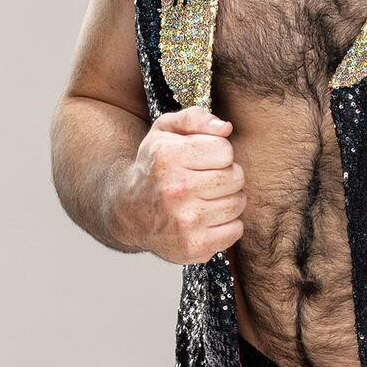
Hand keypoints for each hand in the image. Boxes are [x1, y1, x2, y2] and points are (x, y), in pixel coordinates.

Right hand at [110, 105, 245, 264]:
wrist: (129, 212)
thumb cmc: (154, 166)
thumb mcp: (165, 131)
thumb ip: (195, 118)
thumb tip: (225, 128)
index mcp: (168, 157)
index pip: (225, 150)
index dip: (219, 152)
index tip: (204, 158)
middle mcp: (175, 191)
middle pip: (235, 177)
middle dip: (227, 175)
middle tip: (207, 178)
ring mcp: (184, 223)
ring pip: (238, 204)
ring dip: (228, 199)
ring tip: (207, 197)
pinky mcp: (193, 248)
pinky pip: (235, 231)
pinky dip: (227, 224)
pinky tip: (207, 217)